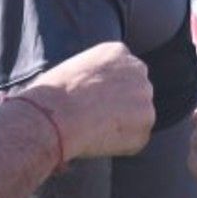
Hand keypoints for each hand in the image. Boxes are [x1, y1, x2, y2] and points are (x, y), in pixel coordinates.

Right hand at [21, 42, 153, 159]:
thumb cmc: (52, 94)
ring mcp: (144, 99)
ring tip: (93, 130)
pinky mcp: (144, 127)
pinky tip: (98, 141)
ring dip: (121, 126)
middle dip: (121, 106)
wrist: (54, 115)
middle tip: (97, 119)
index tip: (96, 101)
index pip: (123, 71)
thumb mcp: (72, 69)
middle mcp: (138, 70)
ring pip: (137, 117)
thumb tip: (91, 94)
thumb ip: (93, 76)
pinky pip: (134, 140)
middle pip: (135, 92)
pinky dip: (119, 145)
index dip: (108, 89)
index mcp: (118, 52)